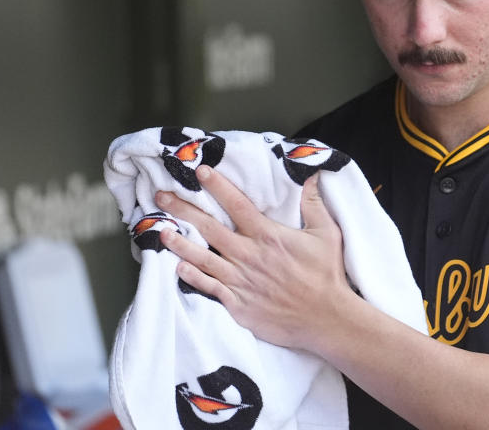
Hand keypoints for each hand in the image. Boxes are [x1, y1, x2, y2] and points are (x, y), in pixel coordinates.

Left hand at [157, 165, 355, 349]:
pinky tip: (178, 268)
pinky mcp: (238, 305)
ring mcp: (241, 281)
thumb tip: (312, 177)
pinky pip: (209, 287)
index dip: (218, 186)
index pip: (237, 205)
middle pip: (210, 228)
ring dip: (180, 243)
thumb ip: (314, 205)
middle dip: (184, 209)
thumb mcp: (327, 234)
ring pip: (202, 258)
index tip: (200, 171)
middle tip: (162, 196)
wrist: (326, 318)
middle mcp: (249, 255)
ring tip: (161, 231)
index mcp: (268, 236)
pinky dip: (192, 277)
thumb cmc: (327, 275)